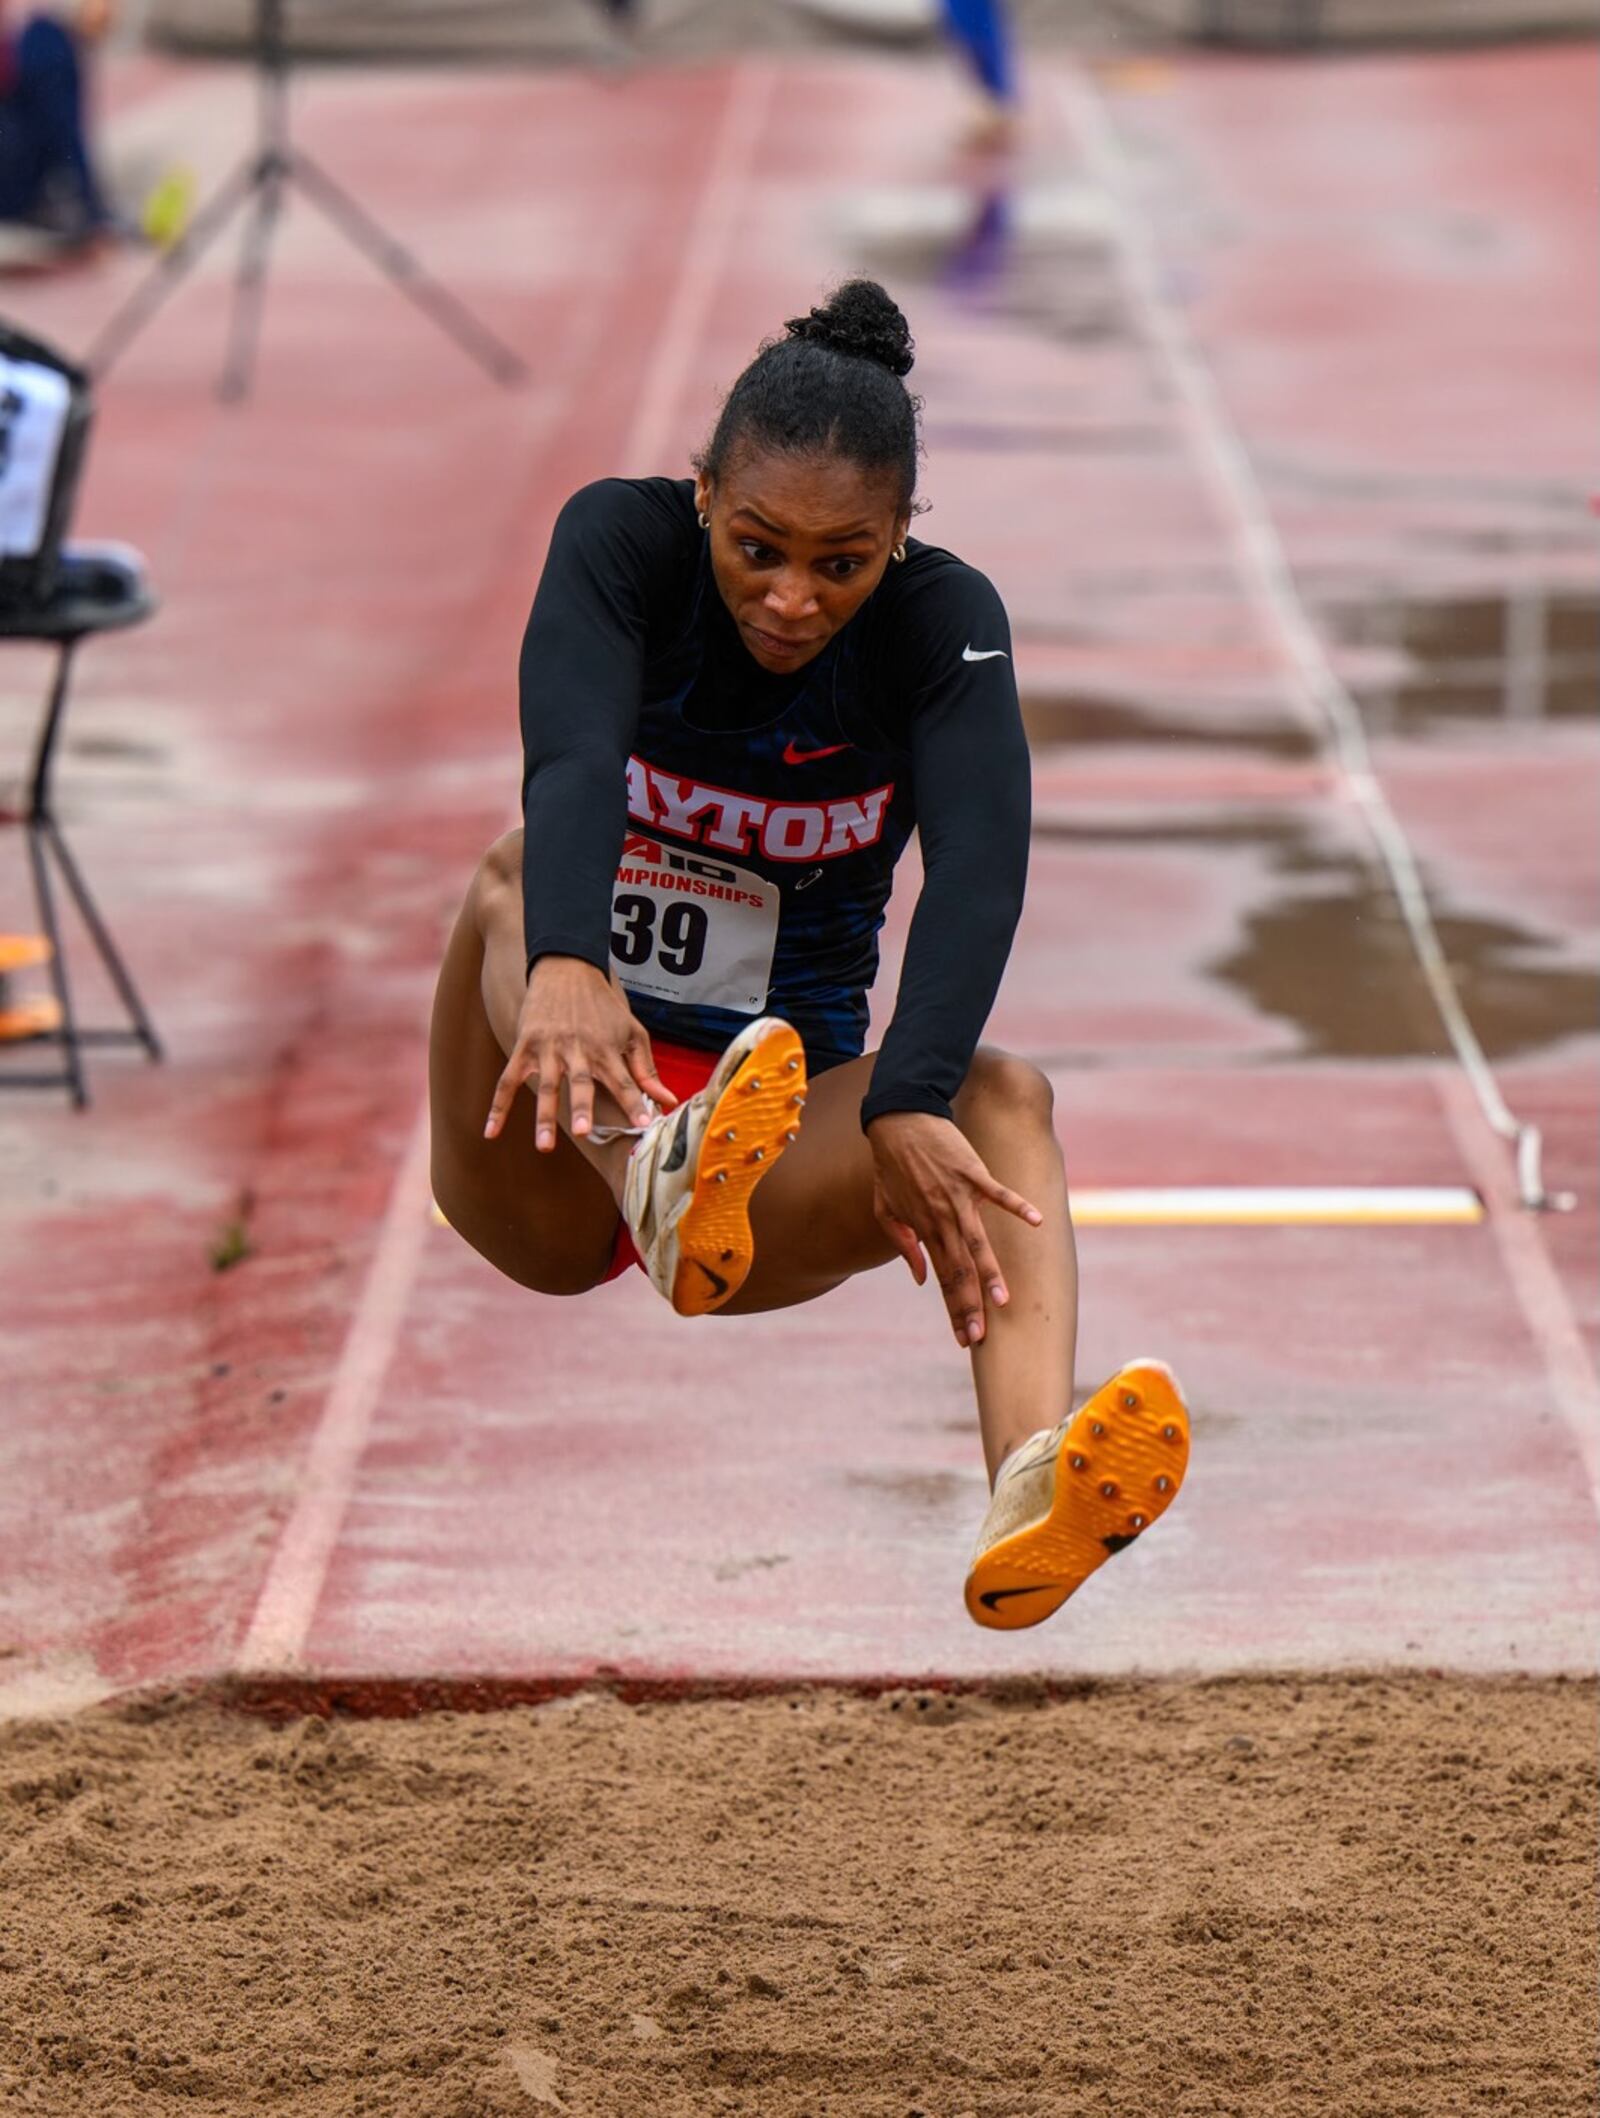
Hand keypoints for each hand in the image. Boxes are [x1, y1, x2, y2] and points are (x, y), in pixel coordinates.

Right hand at [484, 956, 676, 1150]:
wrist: (567, 968)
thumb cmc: (604, 1007)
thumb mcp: (632, 1032)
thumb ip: (647, 1070)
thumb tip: (670, 1101)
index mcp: (607, 1049)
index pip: (625, 1081)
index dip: (635, 1103)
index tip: (645, 1125)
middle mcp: (579, 1050)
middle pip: (581, 1082)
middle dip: (582, 1107)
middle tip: (584, 1131)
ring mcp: (549, 1049)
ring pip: (546, 1086)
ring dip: (544, 1115)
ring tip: (544, 1145)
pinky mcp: (525, 1046)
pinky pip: (508, 1080)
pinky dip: (498, 1106)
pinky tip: (491, 1131)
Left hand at [867, 1111, 1041, 1349]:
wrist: (898, 1121)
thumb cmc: (890, 1166)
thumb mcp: (885, 1209)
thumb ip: (903, 1244)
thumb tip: (919, 1279)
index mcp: (923, 1230)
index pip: (941, 1280)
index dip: (953, 1309)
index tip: (964, 1337)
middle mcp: (941, 1219)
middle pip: (960, 1271)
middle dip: (969, 1306)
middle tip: (980, 1335)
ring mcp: (958, 1198)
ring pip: (977, 1243)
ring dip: (990, 1273)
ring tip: (1002, 1301)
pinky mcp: (973, 1174)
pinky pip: (998, 1194)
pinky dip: (1017, 1206)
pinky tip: (1036, 1221)